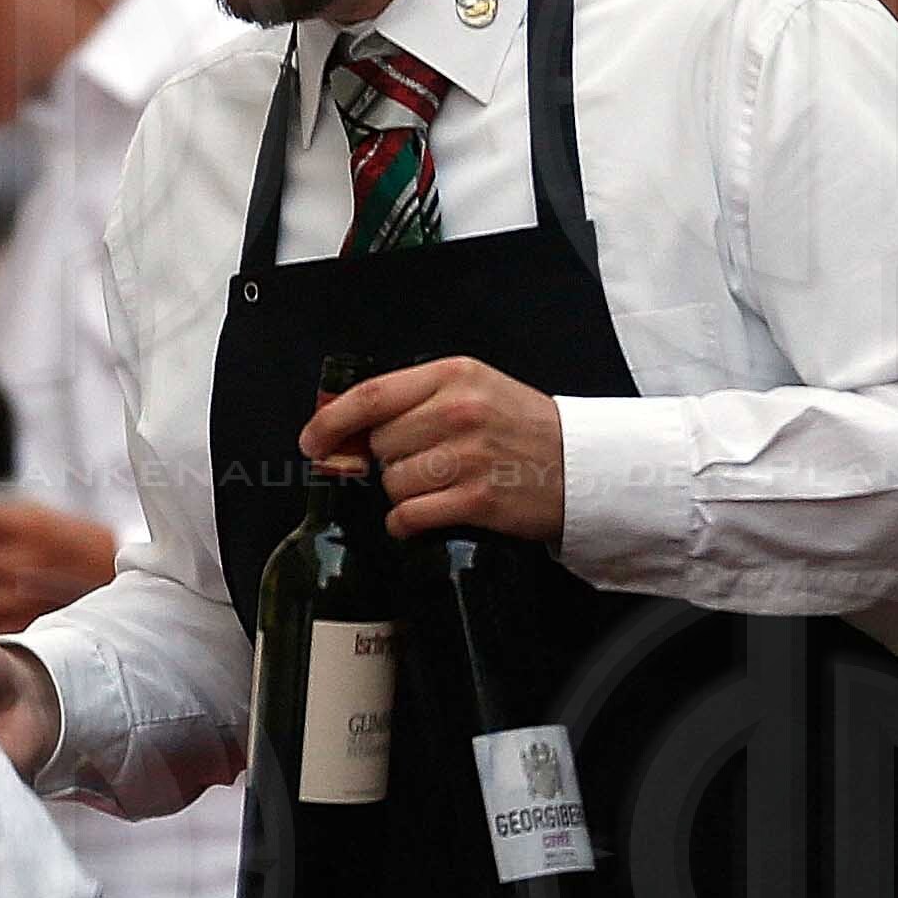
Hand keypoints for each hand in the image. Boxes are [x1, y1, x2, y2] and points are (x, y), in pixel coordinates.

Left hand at [303, 358, 565, 541]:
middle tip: (424, 462)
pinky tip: (426, 516)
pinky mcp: (478, 499)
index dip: (330, 421)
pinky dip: (407, 522)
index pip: (371, 396)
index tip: (312, 440)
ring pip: (393, 482)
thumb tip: (346, 426)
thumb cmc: (523, 428)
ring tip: (441, 485)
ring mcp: (470, 456)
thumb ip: (417, 398)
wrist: (585, 466)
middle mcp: (460, 411)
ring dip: (403, 492)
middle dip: (389, 459)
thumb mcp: (475, 390)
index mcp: (454, 376)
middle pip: (380, 445)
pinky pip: (410, 515)